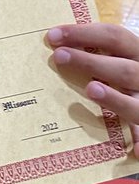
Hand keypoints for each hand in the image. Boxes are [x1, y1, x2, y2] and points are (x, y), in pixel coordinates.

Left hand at [47, 23, 138, 156]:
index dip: (84, 33)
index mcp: (136, 53)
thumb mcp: (117, 58)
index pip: (115, 37)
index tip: (53, 35)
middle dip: (91, 62)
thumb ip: (95, 53)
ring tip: (91, 90)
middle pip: (123, 69)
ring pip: (137, 105)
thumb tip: (54, 44)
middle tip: (59, 57)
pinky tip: (133, 150)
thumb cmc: (123, 74)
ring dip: (115, 99)